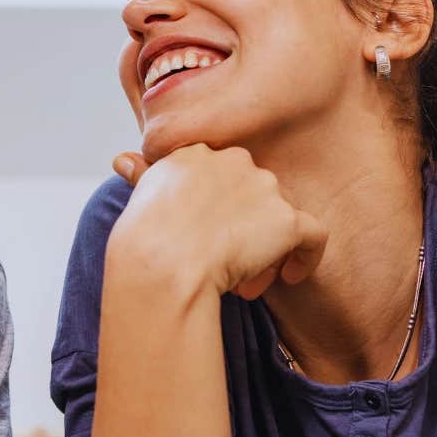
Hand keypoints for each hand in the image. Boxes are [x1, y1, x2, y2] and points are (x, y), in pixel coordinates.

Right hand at [110, 144, 326, 298]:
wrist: (163, 262)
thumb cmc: (144, 238)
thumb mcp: (138, 196)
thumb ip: (142, 174)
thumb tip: (123, 160)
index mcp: (197, 153)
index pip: (220, 177)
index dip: (216, 211)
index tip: (203, 238)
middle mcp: (234, 161)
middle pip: (251, 196)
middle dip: (240, 230)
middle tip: (222, 264)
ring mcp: (264, 188)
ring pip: (277, 217)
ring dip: (264, 250)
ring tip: (241, 284)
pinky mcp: (286, 219)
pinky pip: (313, 236)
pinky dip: (306, 257)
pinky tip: (291, 276)